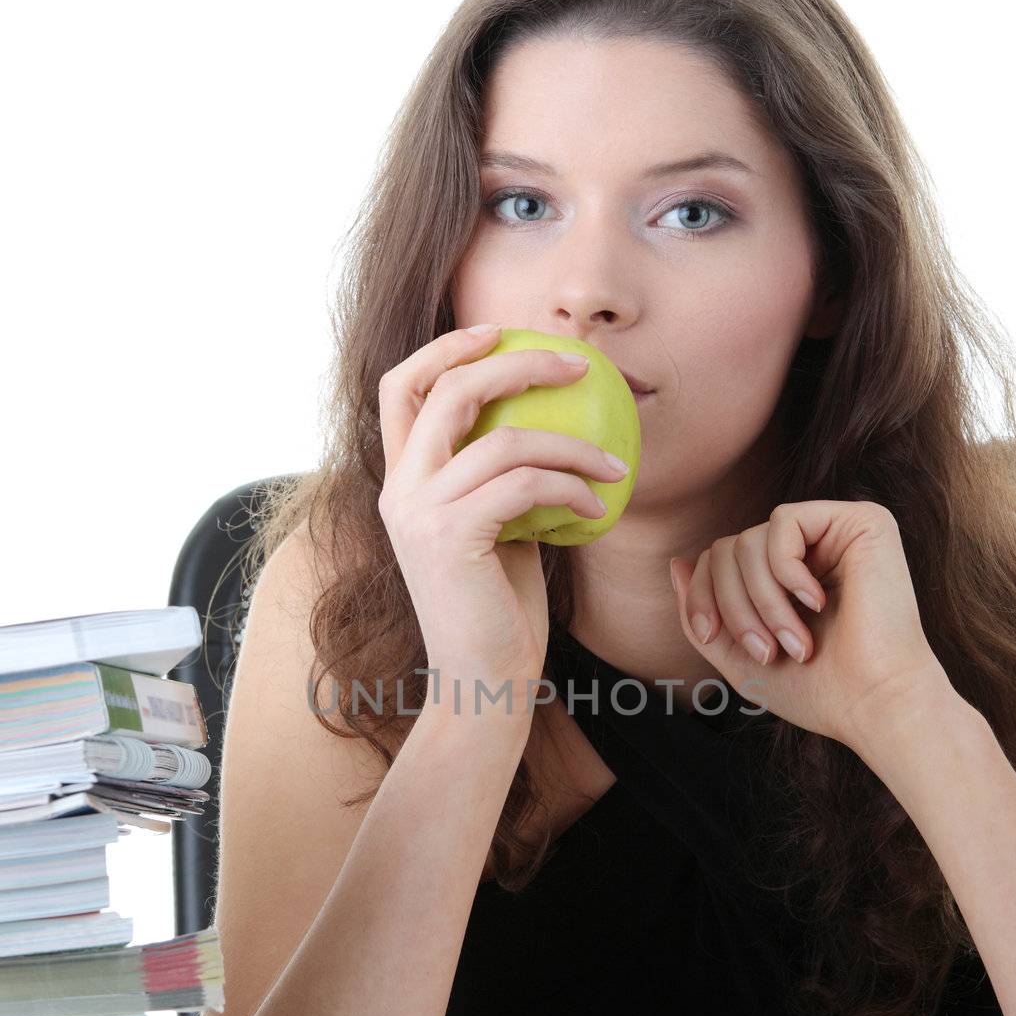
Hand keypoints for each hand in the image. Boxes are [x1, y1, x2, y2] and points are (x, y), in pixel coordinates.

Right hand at [377, 325, 626, 712]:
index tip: (500, 333)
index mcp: (401, 481)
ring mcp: (418, 511)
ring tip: (615, 462)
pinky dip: (572, 484)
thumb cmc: (500, 609)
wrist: (484, 682)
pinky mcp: (449, 535)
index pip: (402, 387)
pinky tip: (601, 501)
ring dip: (572, 443)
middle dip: (515, 362)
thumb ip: (501, 478)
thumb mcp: (499, 528)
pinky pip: (524, 483)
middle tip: (577, 366)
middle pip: (445, 387)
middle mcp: (399, 489)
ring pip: (501, 438)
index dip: (446, 347)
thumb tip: (554, 425)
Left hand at [669, 500, 947, 749]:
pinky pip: (784, 520)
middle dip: (732, 604)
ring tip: (795, 641)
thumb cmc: (818, 689)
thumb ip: (701, 612)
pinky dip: (785, 568)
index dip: (700, 595)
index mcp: (785, 579)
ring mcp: (837, 532)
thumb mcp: (738, 655)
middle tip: (765, 651)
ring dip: (761, 600)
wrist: (875, 704)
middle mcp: (812, 550)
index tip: (711, 636)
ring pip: (750, 538)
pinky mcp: (862, 521)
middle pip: (728, 548)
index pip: (717, 561)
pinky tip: (816, 602)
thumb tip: (676, 562)